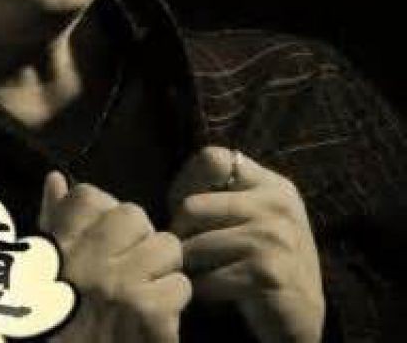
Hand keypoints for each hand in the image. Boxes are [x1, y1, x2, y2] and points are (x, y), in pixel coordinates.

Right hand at [40, 172, 191, 342]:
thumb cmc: (52, 321)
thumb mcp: (45, 268)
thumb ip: (53, 219)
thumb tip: (55, 176)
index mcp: (59, 247)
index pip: (88, 196)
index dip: (103, 215)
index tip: (103, 241)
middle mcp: (88, 259)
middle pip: (134, 215)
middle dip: (137, 240)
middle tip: (129, 267)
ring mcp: (121, 285)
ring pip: (167, 247)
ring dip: (160, 272)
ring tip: (143, 294)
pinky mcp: (150, 315)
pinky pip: (180, 287)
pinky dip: (172, 307)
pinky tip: (152, 322)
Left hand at [168, 147, 324, 342]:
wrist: (300, 317)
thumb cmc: (262, 260)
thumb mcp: (253, 215)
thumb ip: (224, 193)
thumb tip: (176, 192)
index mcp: (272, 184)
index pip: (213, 158)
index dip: (187, 181)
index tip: (182, 206)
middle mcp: (277, 204)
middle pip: (192, 206)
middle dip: (179, 232)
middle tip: (184, 250)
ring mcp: (275, 237)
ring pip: (194, 246)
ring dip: (187, 266)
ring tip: (196, 272)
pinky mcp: (268, 274)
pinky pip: (207, 278)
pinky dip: (200, 289)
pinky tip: (210, 292)